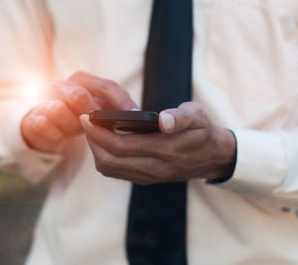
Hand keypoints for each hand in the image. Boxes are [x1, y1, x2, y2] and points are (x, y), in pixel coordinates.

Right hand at [21, 71, 138, 152]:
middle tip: (104, 129)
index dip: (122, 101)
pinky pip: (42, 124)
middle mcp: (64, 87)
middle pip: (79, 95)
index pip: (107, 86)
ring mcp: (46, 101)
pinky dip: (53, 133)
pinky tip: (58, 136)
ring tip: (74, 131)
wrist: (43, 128)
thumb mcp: (98, 114)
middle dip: (92, 113)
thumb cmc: (77, 120)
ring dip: (70, 125)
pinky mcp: (33, 118)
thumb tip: (137, 118)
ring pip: (59, 109)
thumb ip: (114, 111)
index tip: (136, 116)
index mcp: (84, 82)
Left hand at [80, 102, 235, 184]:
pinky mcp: (146, 179)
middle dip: (93, 140)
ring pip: (110, 169)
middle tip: (86, 121)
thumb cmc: (202, 131)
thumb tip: (163, 121)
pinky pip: (117, 172)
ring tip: (94, 130)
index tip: (88, 117)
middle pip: (110, 160)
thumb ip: (181, 117)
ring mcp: (149, 177)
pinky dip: (105, 157)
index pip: (122, 146)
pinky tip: (105, 141)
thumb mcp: (198, 116)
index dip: (100, 133)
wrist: (211, 157)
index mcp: (166, 151)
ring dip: (96, 150)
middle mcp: (155, 169)